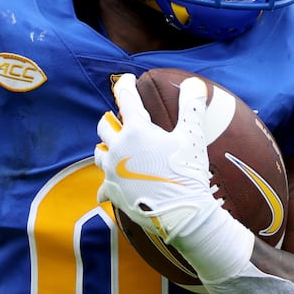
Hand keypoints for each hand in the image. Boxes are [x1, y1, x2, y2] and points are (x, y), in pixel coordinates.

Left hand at [95, 73, 223, 241]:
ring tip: (111, 149)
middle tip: (116, 119)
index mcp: (136, 131)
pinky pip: (102, 186)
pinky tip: (108, 188)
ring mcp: (112, 172)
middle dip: (109, 120)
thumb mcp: (193, 136)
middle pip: (104, 127)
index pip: (126, 99)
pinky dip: (106, 185)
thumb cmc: (187, 173)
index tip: (127, 79)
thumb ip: (191, 107)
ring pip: (99, 154)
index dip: (126, 85)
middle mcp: (118, 148)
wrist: (181, 214)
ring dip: (105, 149)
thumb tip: (194, 83)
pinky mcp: (113, 193)